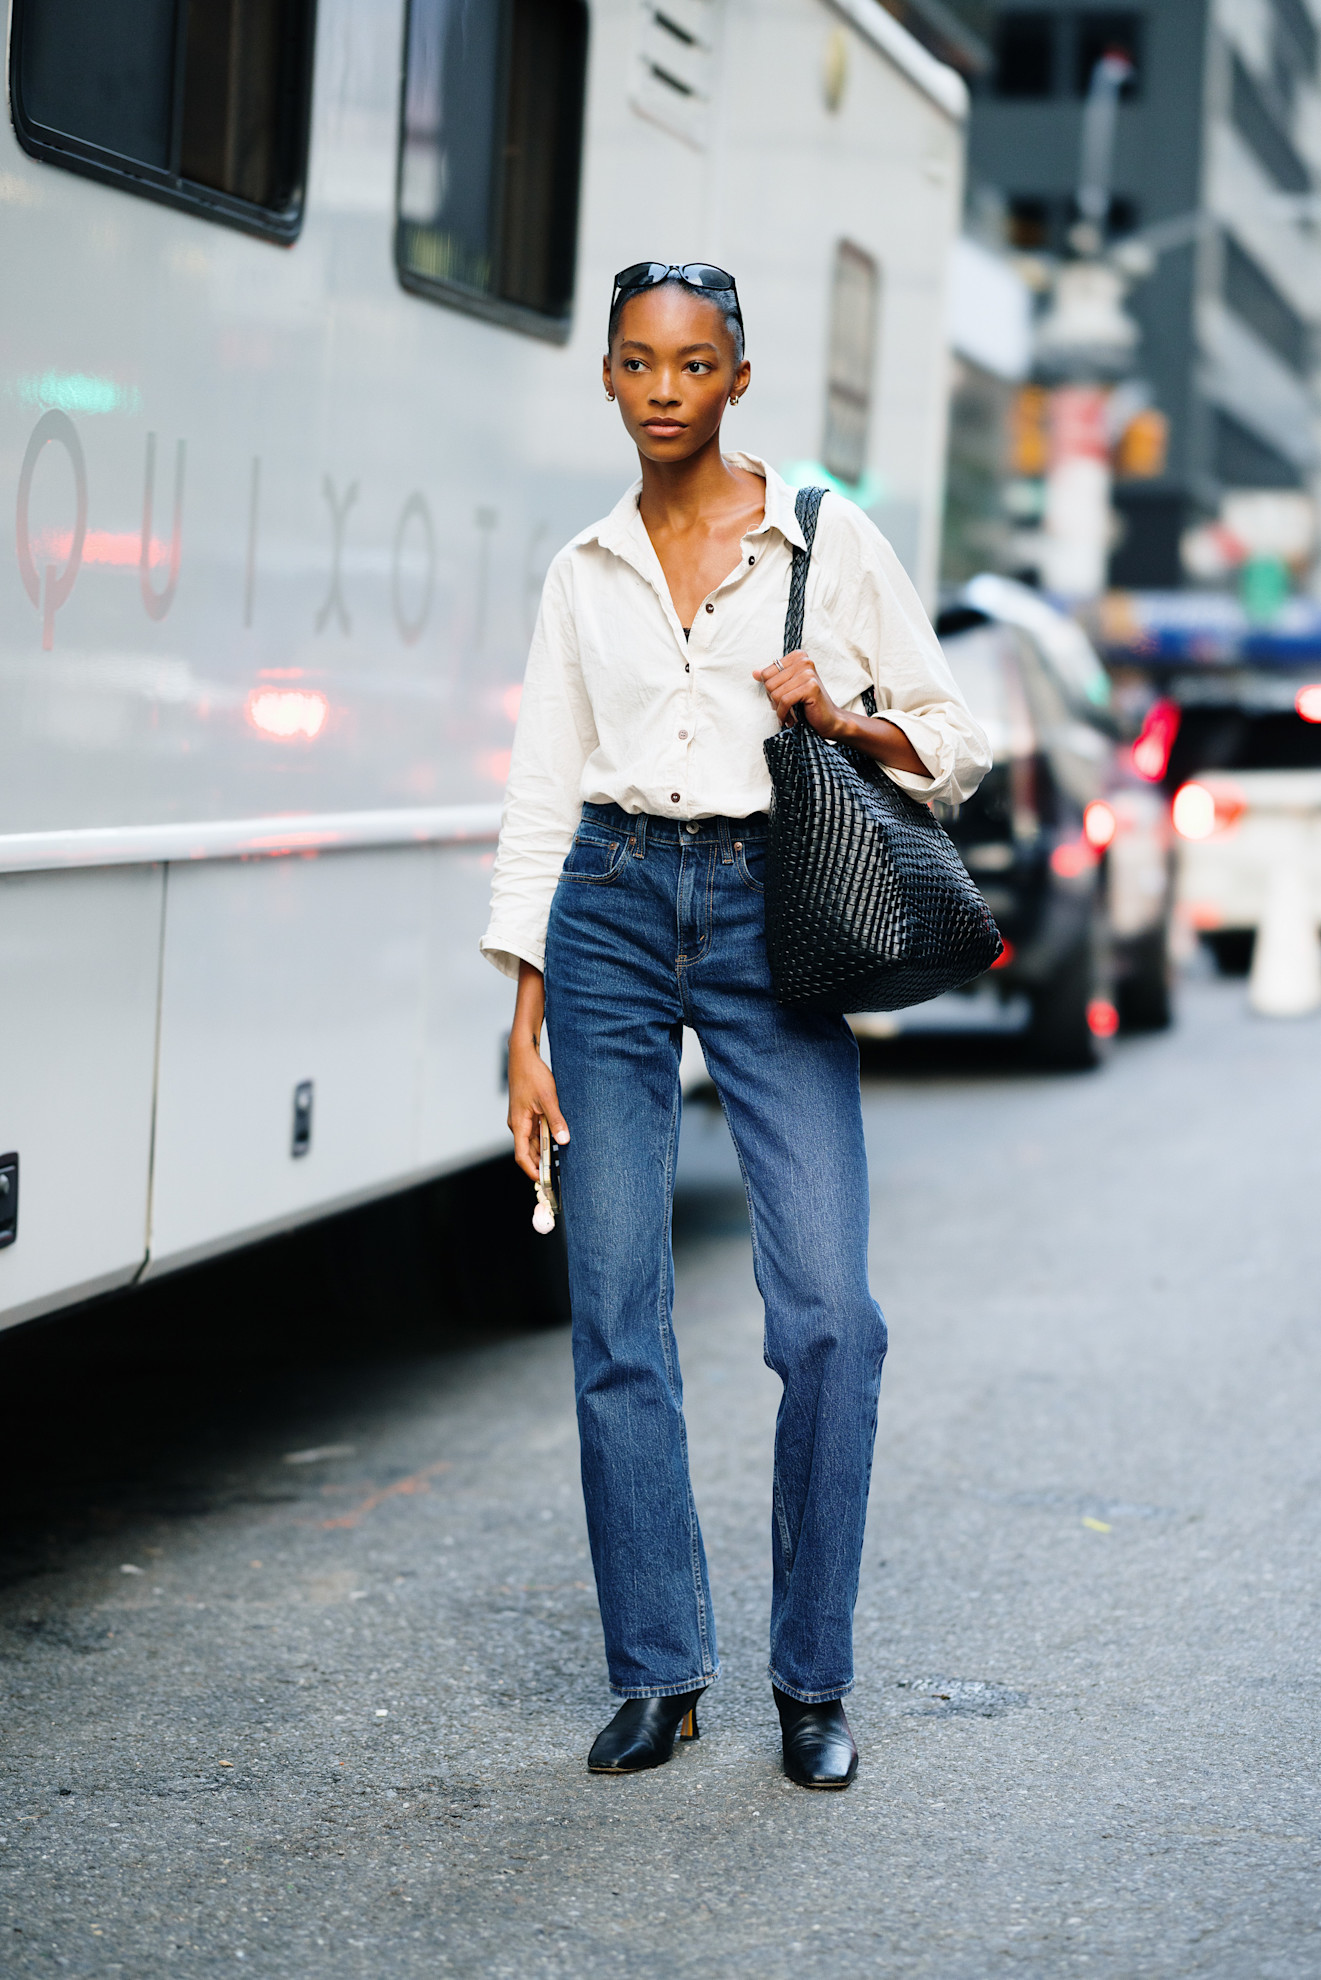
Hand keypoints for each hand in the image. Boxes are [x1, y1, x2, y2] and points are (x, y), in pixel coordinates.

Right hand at [507, 962, 569, 1180]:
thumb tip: (564, 1141)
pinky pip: (537, 1131)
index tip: (546, 1182)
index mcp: (519, 1124)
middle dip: (543, 1165)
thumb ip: (556, 1121)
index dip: (533, 1171)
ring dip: (546, 1151)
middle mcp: (518, 1125)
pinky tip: (560, 1140)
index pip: (523, 1157)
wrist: (523, 1055)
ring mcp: (522, 1119)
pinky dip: (546, 1138)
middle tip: (560, 1177)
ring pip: (534, 1142)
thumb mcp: (548, 1098)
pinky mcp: (528, 1112)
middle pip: (529, 1152)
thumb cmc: (532, 1075)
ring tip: (563, 1162)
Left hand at [753, 649, 847, 737]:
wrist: (828, 720)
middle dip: (774, 701)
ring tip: (789, 714)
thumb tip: (754, 673)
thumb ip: (772, 678)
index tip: (780, 699)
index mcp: (798, 657)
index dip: (770, 690)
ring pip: (775, 693)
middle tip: (785, 708)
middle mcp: (804, 661)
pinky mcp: (811, 687)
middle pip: (769, 683)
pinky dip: (784, 714)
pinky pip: (784, 701)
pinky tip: (790, 719)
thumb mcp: (787, 688)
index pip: (766, 673)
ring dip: (779, 709)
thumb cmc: (807, 704)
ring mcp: (808, 673)